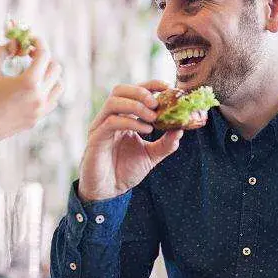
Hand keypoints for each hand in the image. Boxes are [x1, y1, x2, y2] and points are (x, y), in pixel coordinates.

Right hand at [0, 36, 62, 144]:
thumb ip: (2, 51)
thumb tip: (13, 43)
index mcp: (29, 82)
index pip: (44, 54)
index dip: (38, 42)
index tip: (31, 39)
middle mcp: (40, 96)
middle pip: (55, 67)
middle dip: (43, 57)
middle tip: (29, 54)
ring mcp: (41, 109)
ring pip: (58, 84)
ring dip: (49, 74)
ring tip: (33, 71)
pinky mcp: (38, 118)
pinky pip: (52, 99)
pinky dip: (48, 89)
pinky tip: (33, 87)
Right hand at [78, 80, 182, 200]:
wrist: (109, 192)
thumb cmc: (125, 171)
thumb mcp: (151, 156)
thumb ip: (166, 143)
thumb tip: (181, 129)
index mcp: (122, 117)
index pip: (133, 91)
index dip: (149, 85)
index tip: (167, 86)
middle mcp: (109, 118)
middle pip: (120, 90)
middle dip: (141, 92)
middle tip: (157, 104)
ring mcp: (100, 127)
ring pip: (113, 102)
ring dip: (136, 106)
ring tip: (153, 118)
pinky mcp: (96, 138)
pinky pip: (111, 122)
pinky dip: (130, 122)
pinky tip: (146, 130)